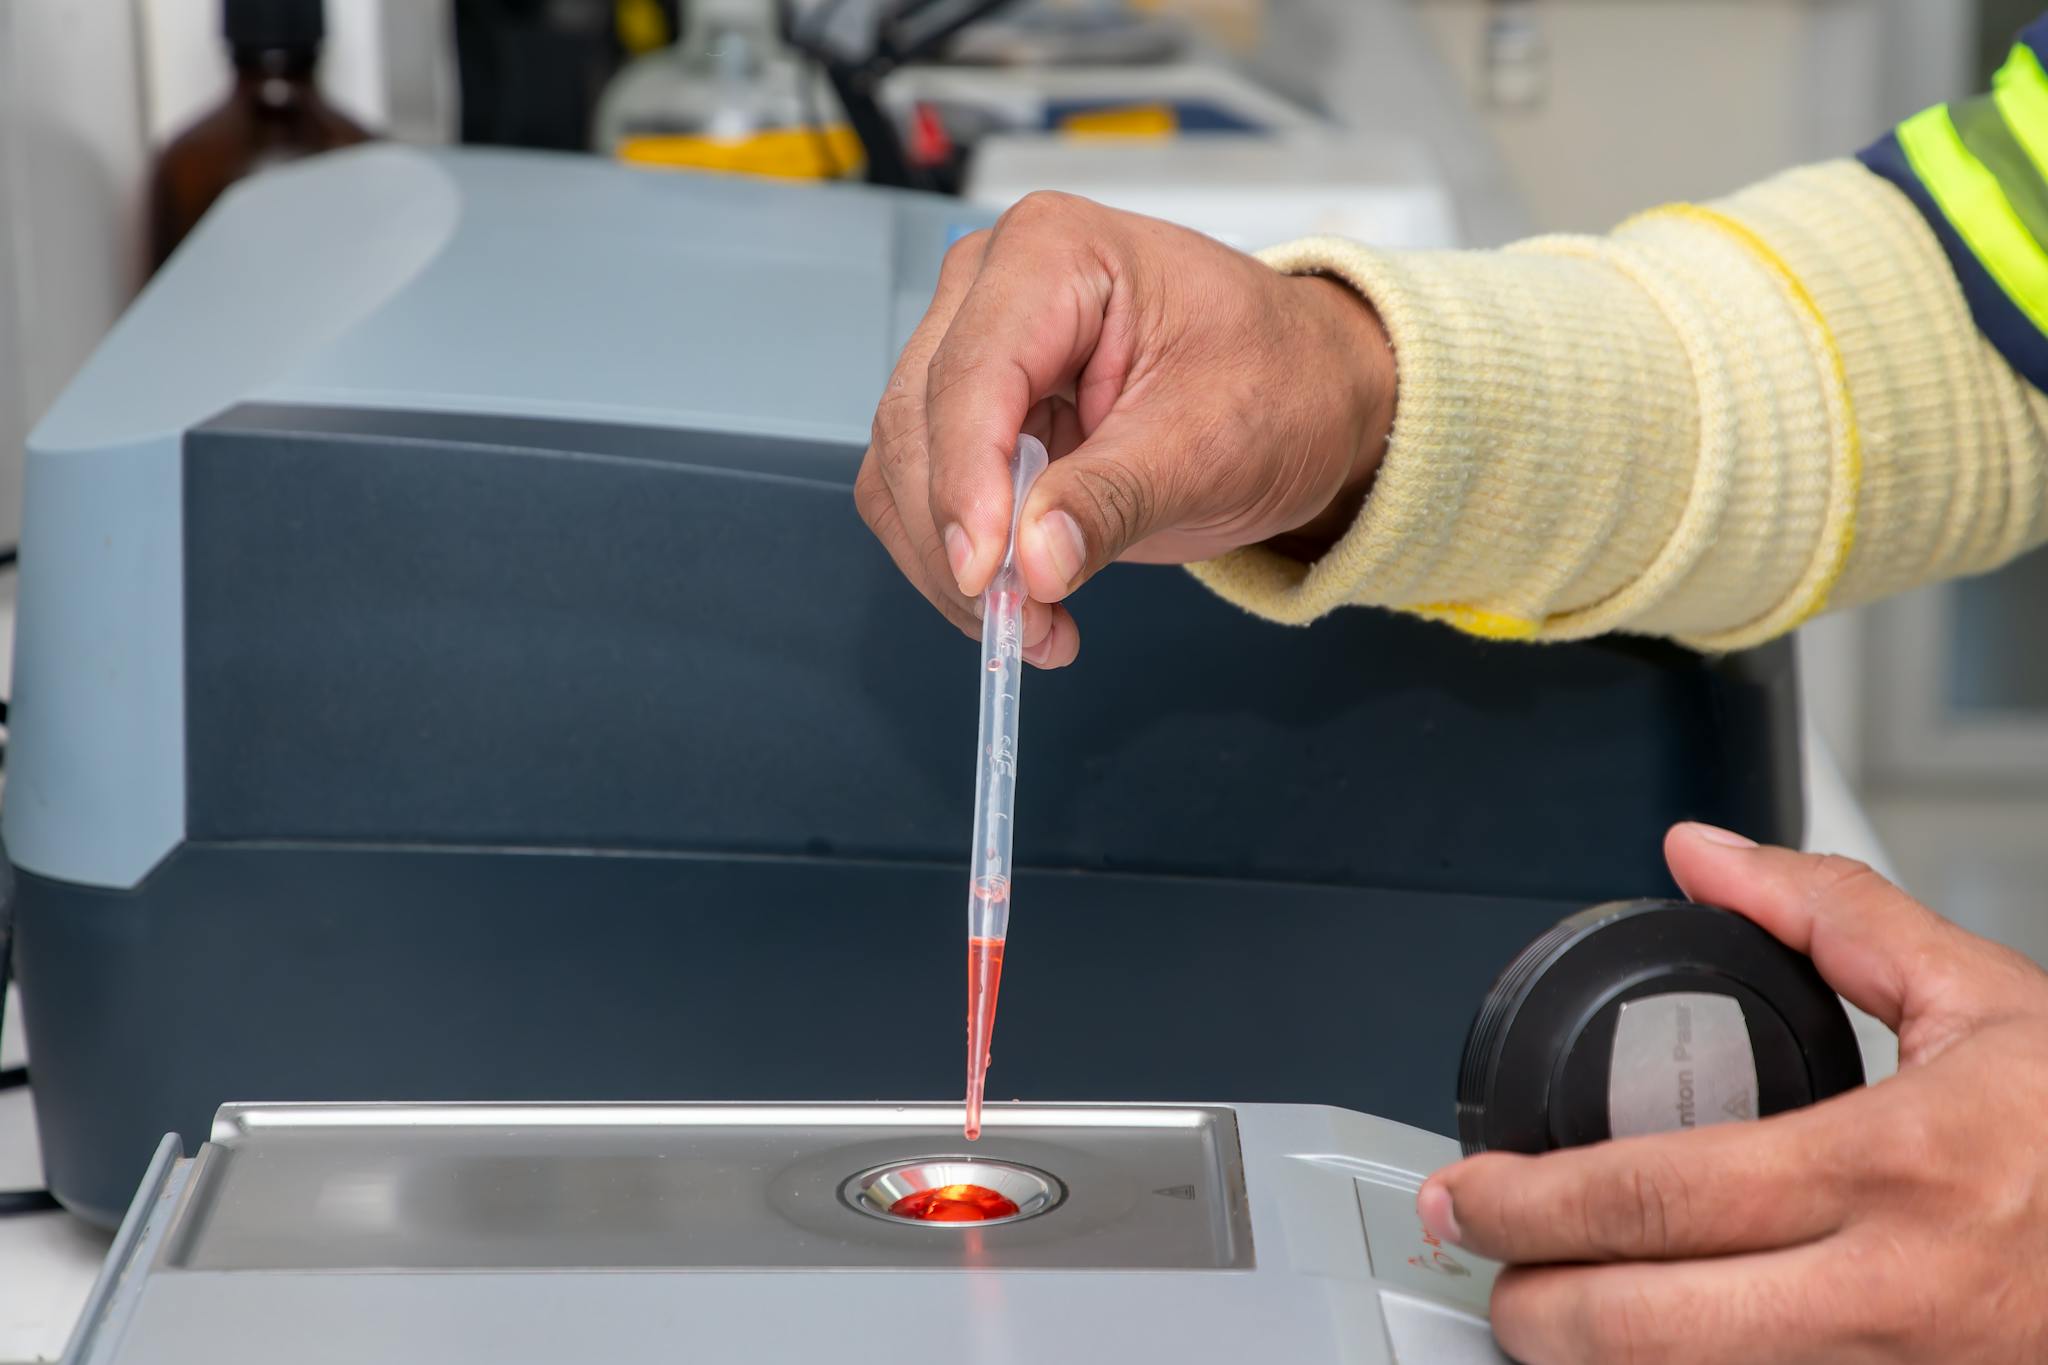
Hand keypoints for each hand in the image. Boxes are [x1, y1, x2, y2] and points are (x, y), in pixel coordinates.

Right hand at [855, 191, 1394, 666]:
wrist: (1306, 395)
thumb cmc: (1277, 383)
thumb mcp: (1213, 444)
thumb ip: (1113, 499)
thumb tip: (1031, 561)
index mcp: (1053, 251)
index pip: (972, 376)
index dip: (966, 484)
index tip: (988, 576)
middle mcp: (990, 287)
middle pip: (918, 425)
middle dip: (960, 540)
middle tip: (1026, 624)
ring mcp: (970, 348)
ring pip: (903, 470)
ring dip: (954, 565)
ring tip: (1039, 626)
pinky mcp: (969, 415)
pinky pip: (921, 498)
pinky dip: (960, 563)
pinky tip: (1026, 601)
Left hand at [1419, 822, 2047, 1363]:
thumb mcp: (1984, 998)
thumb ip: (1830, 915)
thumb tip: (1700, 853)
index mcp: (1896, 1168)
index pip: (1658, 1198)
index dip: (1531, 1202)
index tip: (1469, 1190)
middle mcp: (1896, 1296)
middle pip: (1649, 1328)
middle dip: (1532, 1305)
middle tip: (1484, 1259)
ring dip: (1598, 1363)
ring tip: (1552, 1307)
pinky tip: (1658, 1346)